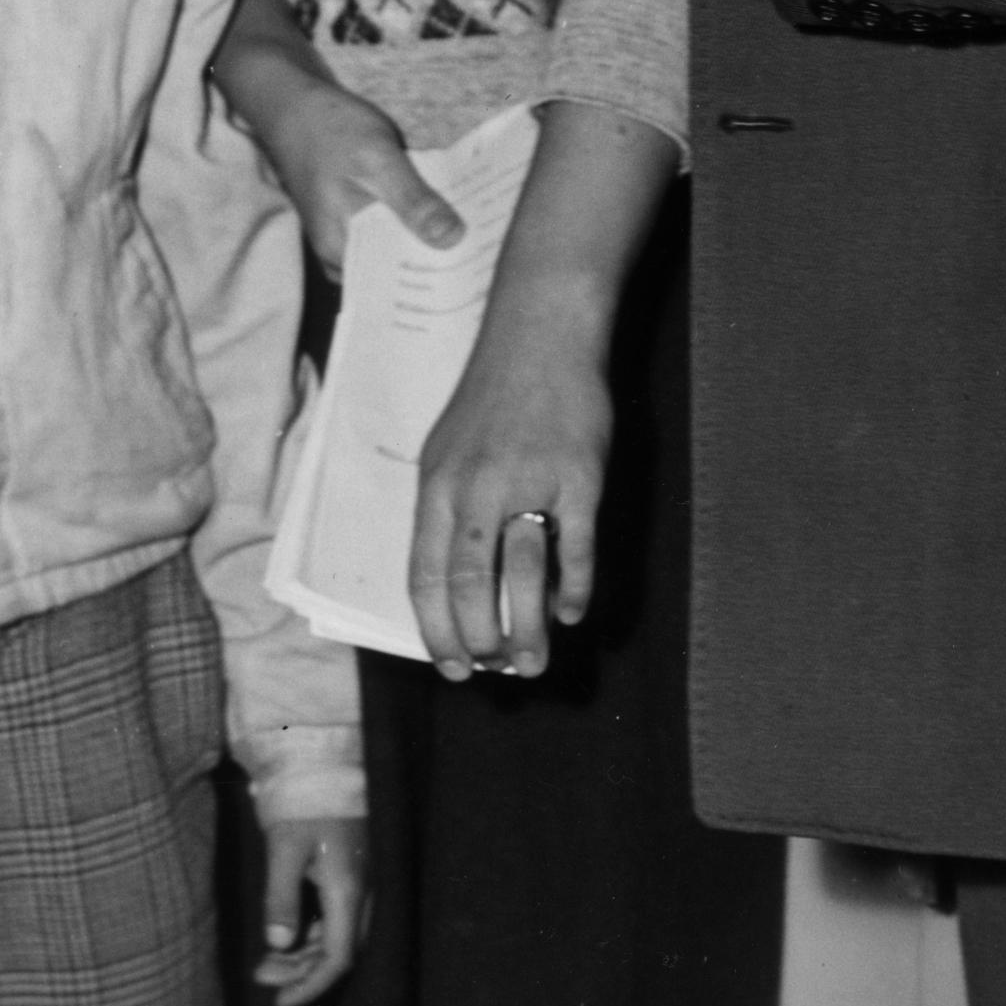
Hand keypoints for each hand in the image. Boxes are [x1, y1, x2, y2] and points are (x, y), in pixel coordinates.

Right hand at [252, 73, 465, 269]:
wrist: (292, 106)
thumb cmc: (330, 128)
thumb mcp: (377, 158)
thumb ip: (412, 201)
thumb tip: (451, 240)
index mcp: (341, 247)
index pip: (397, 280)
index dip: (439, 277)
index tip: (479, 269)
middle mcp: (339, 253)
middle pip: (398, 268)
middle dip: (439, 259)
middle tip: (485, 250)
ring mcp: (343, 238)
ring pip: (395, 250)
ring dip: (429, 242)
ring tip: (473, 237)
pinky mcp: (350, 221)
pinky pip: (388, 233)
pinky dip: (413, 225)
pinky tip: (443, 215)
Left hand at [255, 815, 366, 1005]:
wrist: (324, 762)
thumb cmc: (303, 802)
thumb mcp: (284, 848)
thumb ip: (280, 897)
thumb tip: (278, 944)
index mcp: (347, 890)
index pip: (338, 959)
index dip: (310, 985)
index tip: (281, 1002)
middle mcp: (360, 893)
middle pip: (338, 952)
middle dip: (301, 972)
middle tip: (261, 977)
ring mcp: (358, 883)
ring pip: (336, 937)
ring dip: (303, 955)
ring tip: (265, 964)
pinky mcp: (348, 874)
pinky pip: (334, 919)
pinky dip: (310, 935)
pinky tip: (285, 938)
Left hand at [410, 299, 612, 679]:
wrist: (540, 336)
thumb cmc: (491, 400)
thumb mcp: (447, 452)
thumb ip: (447, 514)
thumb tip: (450, 589)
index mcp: (437, 485)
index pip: (425, 576)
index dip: (436, 629)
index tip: (451, 667)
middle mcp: (476, 487)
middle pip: (468, 583)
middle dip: (480, 639)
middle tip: (496, 670)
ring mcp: (529, 481)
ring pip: (521, 573)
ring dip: (527, 628)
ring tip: (533, 662)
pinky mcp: (580, 476)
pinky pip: (576, 546)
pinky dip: (574, 587)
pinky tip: (572, 612)